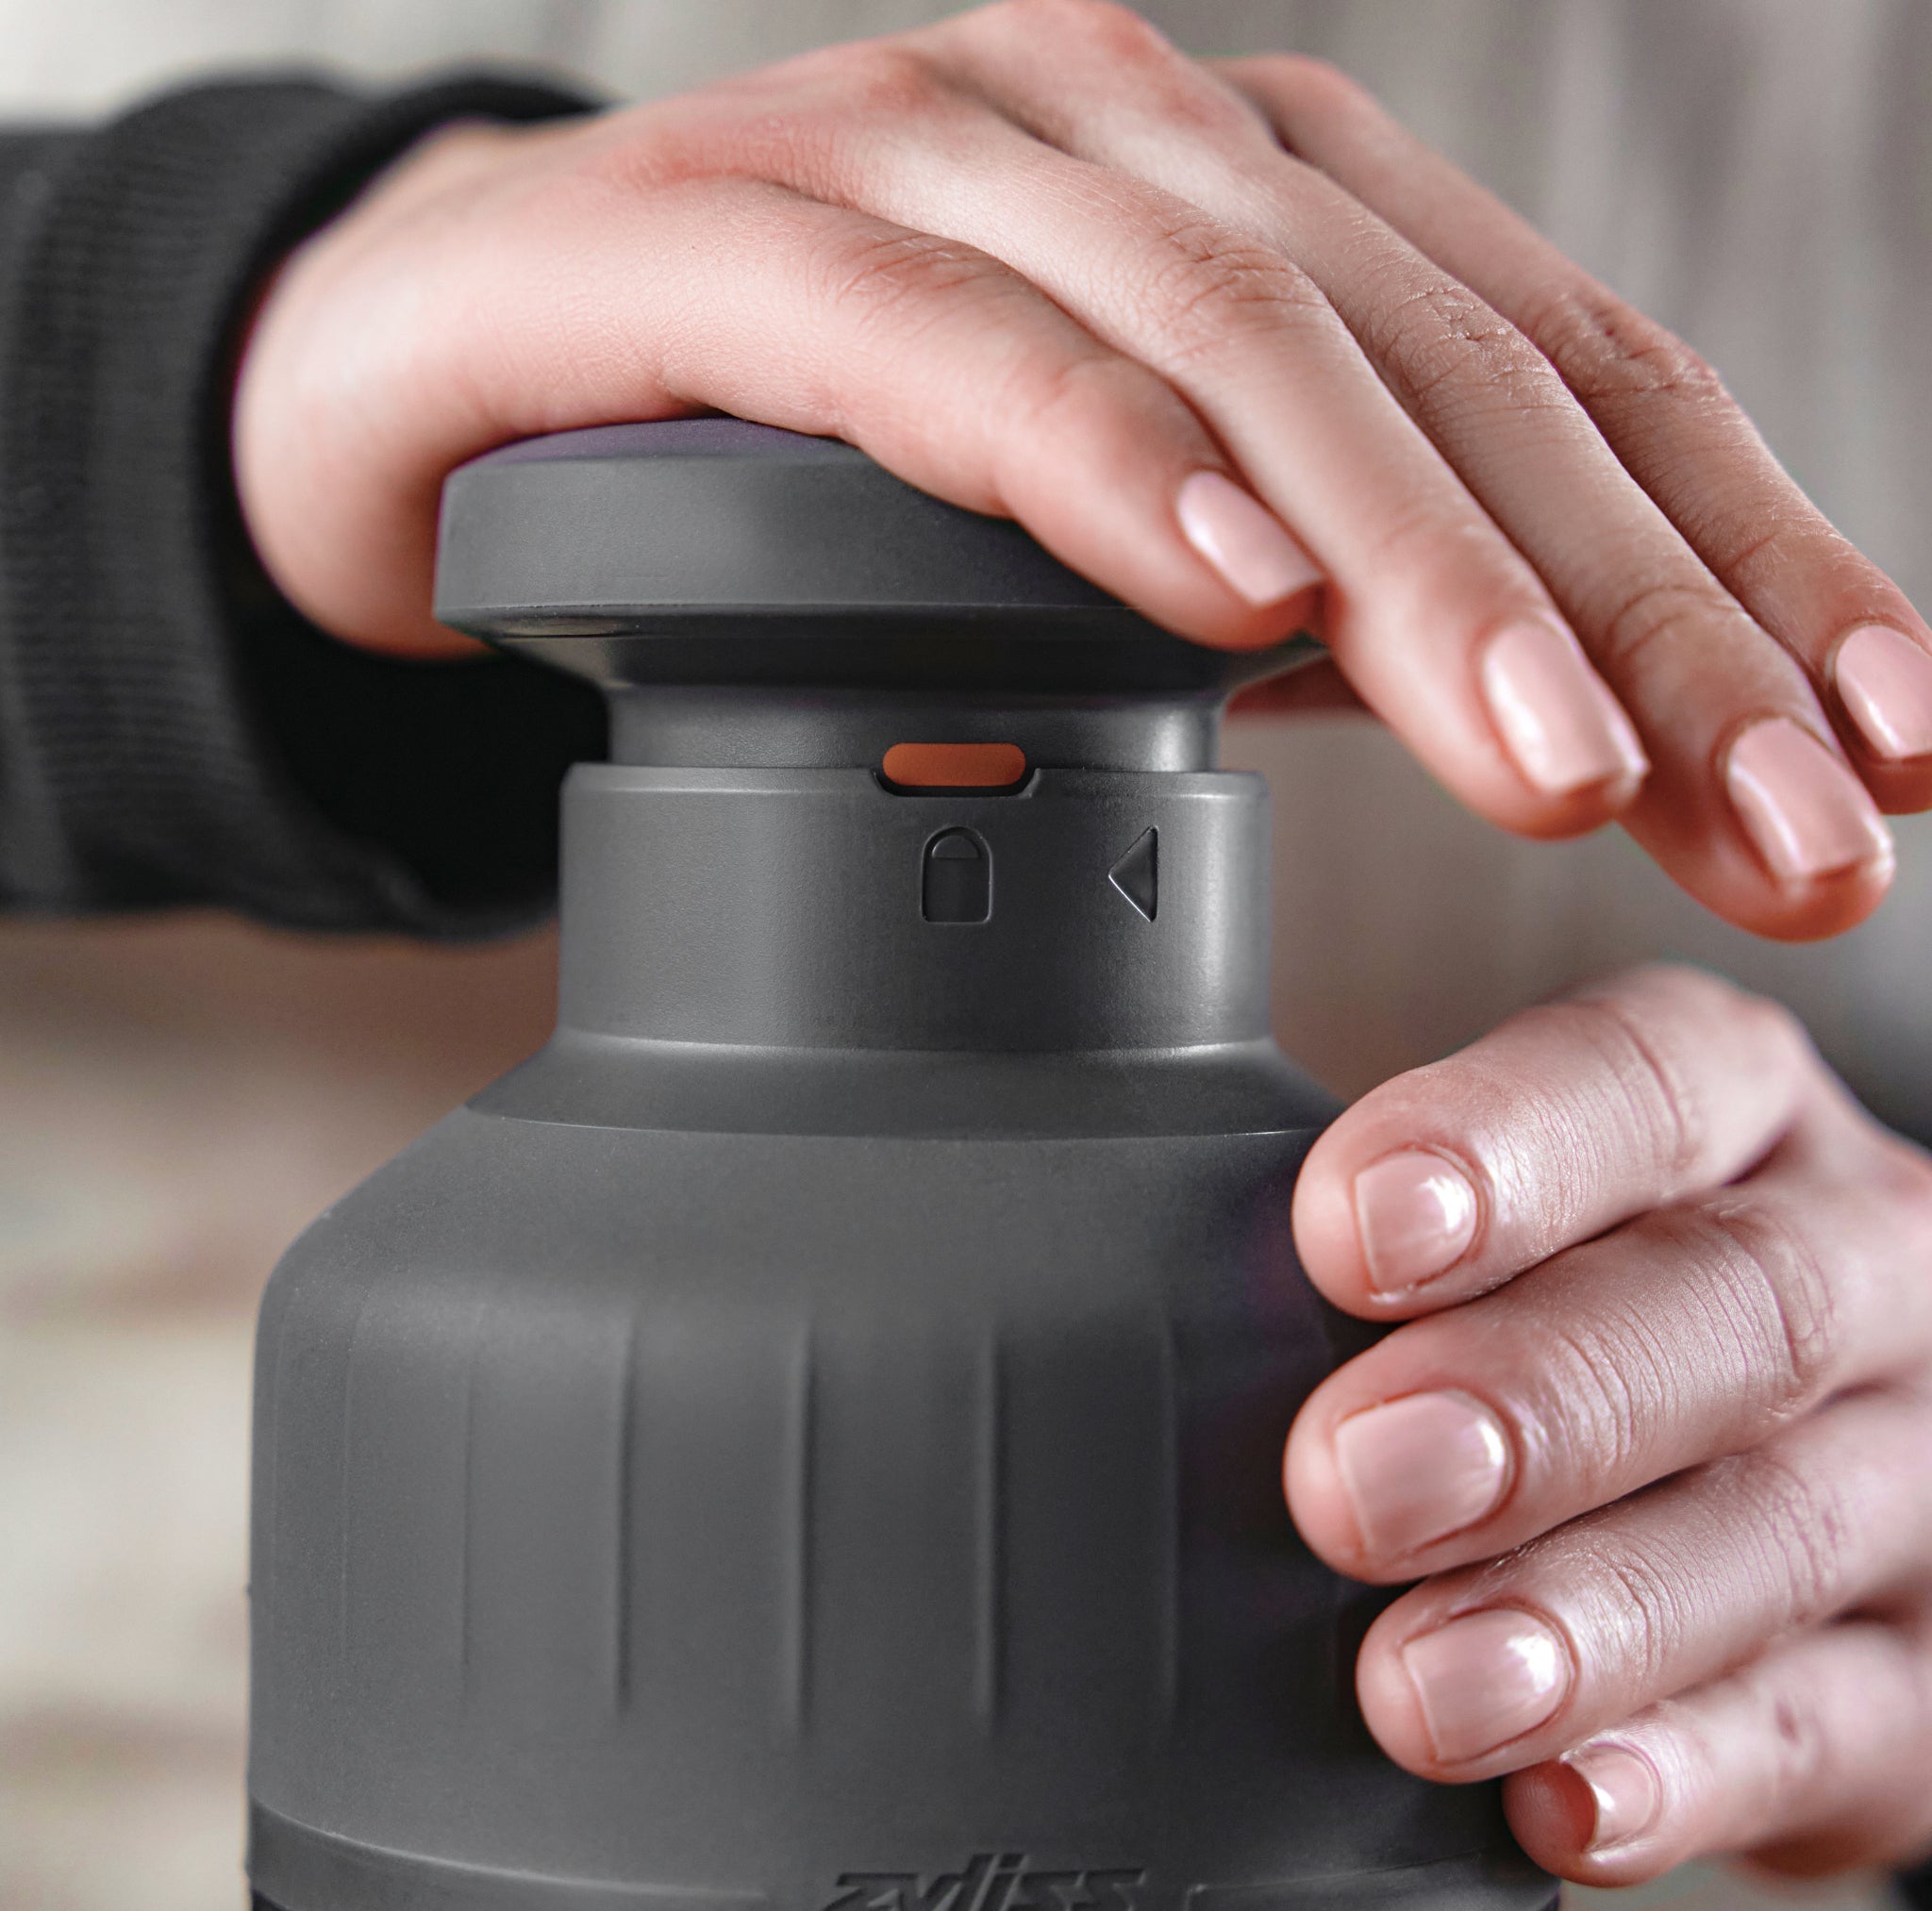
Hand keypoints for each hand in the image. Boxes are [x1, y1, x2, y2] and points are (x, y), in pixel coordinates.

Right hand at [234, 0, 1931, 938]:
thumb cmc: (800, 460)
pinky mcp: (733, 239)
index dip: (1748, 560)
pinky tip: (1227, 606)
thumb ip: (1299, 577)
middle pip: (1452, 365)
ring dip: (1421, 565)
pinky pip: (949, 352)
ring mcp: (934, 159)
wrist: (460, 360)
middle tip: (1784, 831)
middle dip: (1645, 610)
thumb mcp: (1103, 528)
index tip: (1887, 760)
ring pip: (1238, 340)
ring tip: (1563, 775)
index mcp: (1254, 203)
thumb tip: (1521, 708)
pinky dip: (1100, 469)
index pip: (1563, 375)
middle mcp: (1132, 136)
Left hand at [1286, 965, 1931, 1883]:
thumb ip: (1389, 1230)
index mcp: (1734, 1112)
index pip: (1645, 1079)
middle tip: (1352, 1483)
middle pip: (1737, 1307)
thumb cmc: (1577, 1288)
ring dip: (1585, 1615)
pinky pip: (1823, 1731)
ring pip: (1780, 1531)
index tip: (1349, 1234)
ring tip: (1422, 1684)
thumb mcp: (1508, 1201)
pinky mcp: (1917, 1682)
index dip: (1500, 1147)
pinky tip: (1561, 1800)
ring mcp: (1907, 1470)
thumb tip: (1182, 1302)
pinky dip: (1683, 1773)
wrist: (1787, 1439)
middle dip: (1536, 1398)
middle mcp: (1853, 1266)